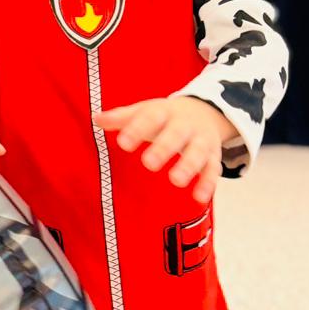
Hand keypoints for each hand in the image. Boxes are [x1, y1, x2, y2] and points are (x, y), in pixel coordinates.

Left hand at [95, 96, 237, 203]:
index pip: (150, 118)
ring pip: (198, 152)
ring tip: (176, 180)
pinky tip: (199, 198)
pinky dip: (207, 183)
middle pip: (176, 134)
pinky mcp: (212, 157)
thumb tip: (96, 119)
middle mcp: (185, 125)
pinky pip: (213, 170)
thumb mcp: (144, 111)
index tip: (123, 143)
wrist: (204, 111)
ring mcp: (201, 141)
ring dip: (189, 166)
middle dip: (164, 147)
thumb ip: (121, 117)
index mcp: (164, 112)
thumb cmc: (163, 117)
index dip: (137, 129)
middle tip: (149, 163)